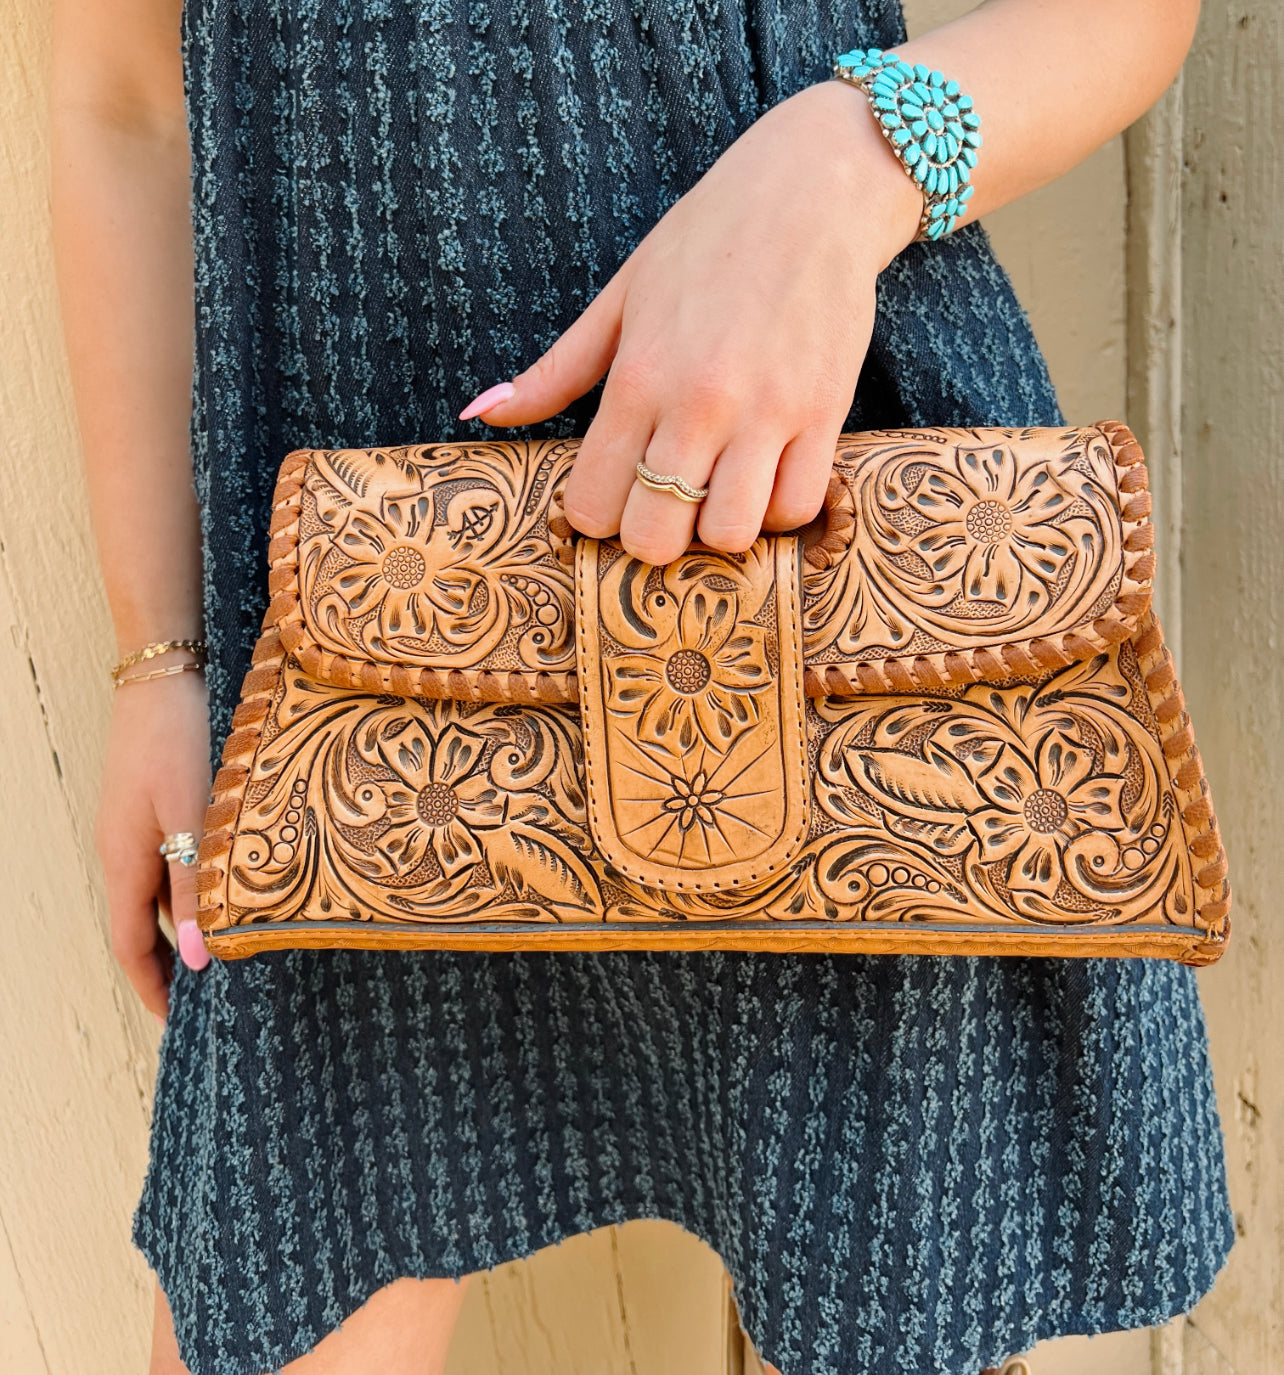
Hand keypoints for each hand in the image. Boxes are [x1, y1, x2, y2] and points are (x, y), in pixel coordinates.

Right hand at [96, 670, 211, 1018]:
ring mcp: (139, 826)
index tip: (177, 1023)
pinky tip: (224, 890)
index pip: (130, 945)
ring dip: (183, 926)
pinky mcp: (157, 803)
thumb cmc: (178, 742)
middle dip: (170, 964)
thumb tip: (193, 958)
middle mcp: (125, 850)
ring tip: (224, 952)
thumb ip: (194, 888)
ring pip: (159, 893)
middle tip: (210, 997)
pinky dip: (191, 889)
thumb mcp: (193, 819)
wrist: (165, 673)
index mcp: (125, 861)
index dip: (153, 986)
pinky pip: (170, 862)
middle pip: (143, 924)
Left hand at [462, 79, 921, 562]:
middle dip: (653, 537)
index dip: (594, 517)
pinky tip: (766, 479)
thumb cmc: (707, 240)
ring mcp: (766, 411)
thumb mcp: (620, 299)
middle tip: (664, 507)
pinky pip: (796, 506)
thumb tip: (481, 413)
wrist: (812, 189)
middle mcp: (698, 402)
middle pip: (657, 534)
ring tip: (719, 492)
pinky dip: (777, 510)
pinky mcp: (824, 412)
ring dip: (718, 528)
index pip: (592, 503)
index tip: (612, 497)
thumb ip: (556, 371)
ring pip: (730, 533)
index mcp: (637, 377)